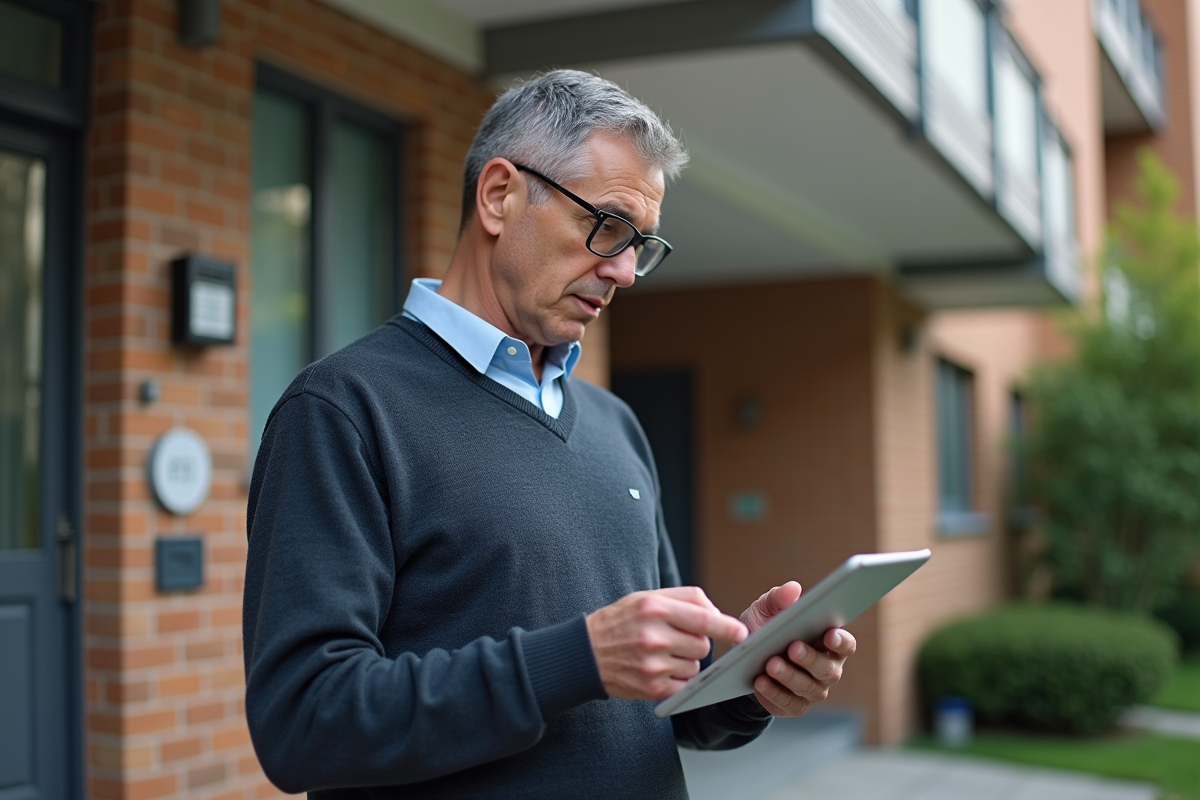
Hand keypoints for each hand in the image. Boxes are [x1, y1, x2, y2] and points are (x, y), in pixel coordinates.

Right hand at [586, 587, 747, 700]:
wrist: (584, 653)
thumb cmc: (620, 621)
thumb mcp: (645, 598)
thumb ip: (683, 599)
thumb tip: (717, 613)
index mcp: (654, 608)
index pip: (703, 618)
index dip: (727, 626)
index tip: (741, 633)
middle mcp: (653, 636)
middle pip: (703, 645)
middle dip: (699, 643)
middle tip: (678, 639)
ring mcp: (652, 665)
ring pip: (696, 666)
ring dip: (688, 661)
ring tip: (663, 654)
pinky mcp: (651, 688)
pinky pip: (684, 684)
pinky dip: (679, 678)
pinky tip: (660, 669)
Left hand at [740, 582, 856, 716]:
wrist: (743, 660)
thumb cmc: (763, 629)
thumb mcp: (765, 610)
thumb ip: (778, 598)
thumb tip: (793, 589)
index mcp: (828, 643)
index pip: (845, 644)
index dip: (840, 641)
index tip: (829, 634)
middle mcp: (826, 669)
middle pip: (828, 669)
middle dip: (810, 658)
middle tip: (792, 648)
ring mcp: (812, 690)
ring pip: (809, 688)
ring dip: (789, 676)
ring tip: (771, 664)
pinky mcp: (794, 706)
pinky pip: (789, 704)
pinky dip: (774, 693)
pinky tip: (760, 682)